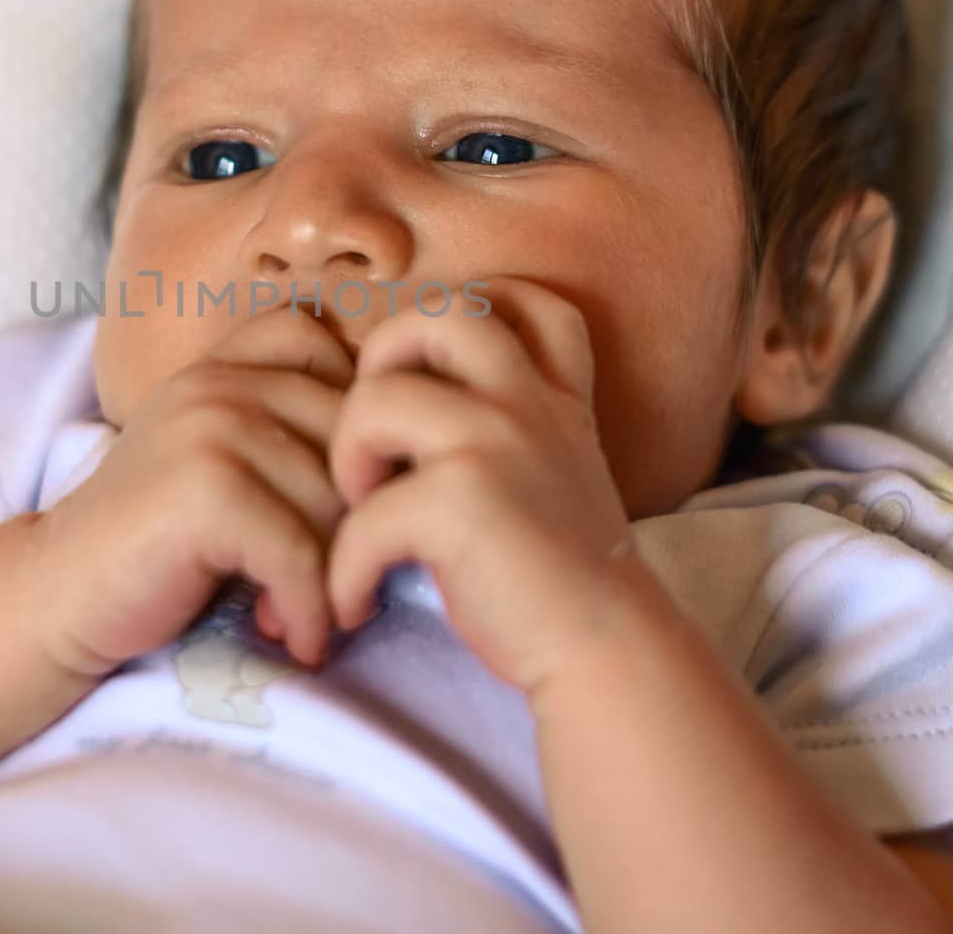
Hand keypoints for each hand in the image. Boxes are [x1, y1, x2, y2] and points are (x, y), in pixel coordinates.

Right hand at [29, 304, 353, 678]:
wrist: (60, 594)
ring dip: (330, 578)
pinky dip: (309, 609)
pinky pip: (301, 552)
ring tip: (298, 614)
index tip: (342, 500)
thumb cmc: (156, 543)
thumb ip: (285, 435)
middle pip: (349, 441)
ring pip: (333, 502)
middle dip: (352, 522)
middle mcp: (220, 383)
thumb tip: (404, 462)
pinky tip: (293, 638)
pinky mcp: (205, 489)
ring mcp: (210, 428)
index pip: (331, 353)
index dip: (353, 426)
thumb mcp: (220, 464)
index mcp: (226, 366)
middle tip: (326, 583)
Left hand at [325, 275, 634, 698]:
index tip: (427, 374)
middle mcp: (528, 403)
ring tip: (361, 519)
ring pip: (371, 402)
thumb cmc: (560, 581)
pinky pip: (361, 516)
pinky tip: (357, 603)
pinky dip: (344, 570)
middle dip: (378, 362)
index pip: (525, 299)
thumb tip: (404, 418)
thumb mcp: (554, 476)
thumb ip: (506, 431)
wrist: (608, 652)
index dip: (463, 313)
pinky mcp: (461, 500)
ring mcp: (497, 442)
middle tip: (373, 437)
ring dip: (345, 465)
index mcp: (552, 397)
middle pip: (432, 315)